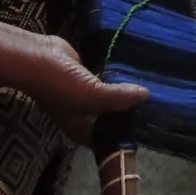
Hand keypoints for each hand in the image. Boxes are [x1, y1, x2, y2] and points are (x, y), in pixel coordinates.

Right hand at [27, 35, 149, 141]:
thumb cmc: (61, 86)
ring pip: (110, 95)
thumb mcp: (93, 96)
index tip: (152, 119)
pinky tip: (135, 70)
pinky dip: (117, 75)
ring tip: (153, 84)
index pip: (111, 136)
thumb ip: (120, 98)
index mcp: (83, 131)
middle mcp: (85, 116)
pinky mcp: (86, 76)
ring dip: (125, 90)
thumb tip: (146, 96)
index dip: (129, 129)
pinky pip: (106, 79)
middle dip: (130, 107)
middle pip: (113, 115)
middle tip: (159, 99)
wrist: (36, 58)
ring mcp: (84, 95)